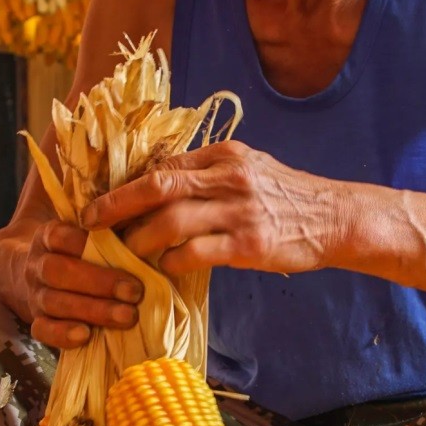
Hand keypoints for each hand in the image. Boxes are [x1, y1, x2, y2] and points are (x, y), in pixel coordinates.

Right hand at [24, 221, 143, 347]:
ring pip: (54, 302)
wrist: (35, 275)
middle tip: (136, 291)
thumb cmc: (80, 250)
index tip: (124, 249)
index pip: (59, 236)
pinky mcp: (37, 320)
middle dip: (99, 282)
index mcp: (48, 236)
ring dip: (93, 310)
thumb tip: (139, 209)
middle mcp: (37, 265)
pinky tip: (86, 336)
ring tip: (128, 316)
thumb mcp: (89, 229)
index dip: (85, 243)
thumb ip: (107, 220)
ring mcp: (35, 294)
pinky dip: (61, 335)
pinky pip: (41, 330)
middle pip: (57, 271)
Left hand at [82, 141, 344, 277]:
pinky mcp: (250, 245)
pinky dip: (173, 262)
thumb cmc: (289, 196)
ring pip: (172, 221)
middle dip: (117, 204)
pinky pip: (197, 253)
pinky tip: (164, 270)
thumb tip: (163, 183)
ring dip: (140, 239)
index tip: (104, 200)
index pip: (164, 165)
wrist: (336, 218)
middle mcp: (229, 177)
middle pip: (158, 185)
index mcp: (225, 156)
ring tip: (123, 254)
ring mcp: (240, 211)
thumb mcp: (251, 168)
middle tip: (90, 221)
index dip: (128, 184)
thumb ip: (210, 173)